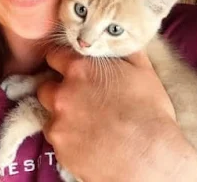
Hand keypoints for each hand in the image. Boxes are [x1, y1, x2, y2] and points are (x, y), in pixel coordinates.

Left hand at [37, 48, 196, 181]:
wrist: (151, 158)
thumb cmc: (150, 111)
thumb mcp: (142, 70)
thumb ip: (121, 49)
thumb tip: (116, 37)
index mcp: (78, 69)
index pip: (53, 56)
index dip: (62, 61)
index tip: (69, 69)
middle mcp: (62, 94)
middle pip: (46, 86)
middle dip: (58, 91)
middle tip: (79, 99)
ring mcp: (58, 123)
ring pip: (50, 115)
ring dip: (62, 117)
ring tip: (86, 124)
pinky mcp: (60, 150)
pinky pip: (58, 140)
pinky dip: (69, 140)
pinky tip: (89, 142)